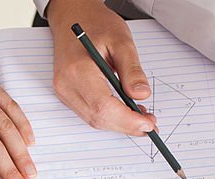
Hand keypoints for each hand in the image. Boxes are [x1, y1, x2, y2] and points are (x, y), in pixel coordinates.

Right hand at [46, 0, 156, 134]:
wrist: (73, 17)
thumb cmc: (96, 24)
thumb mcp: (122, 41)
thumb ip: (132, 70)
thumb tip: (142, 95)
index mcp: (78, 71)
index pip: (103, 107)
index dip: (127, 120)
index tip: (148, 122)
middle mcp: (66, 85)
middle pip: (97, 118)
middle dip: (126, 125)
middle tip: (150, 123)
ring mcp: (63, 92)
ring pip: (93, 120)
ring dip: (119, 124)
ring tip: (141, 118)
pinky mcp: (66, 95)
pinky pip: (89, 114)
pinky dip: (109, 117)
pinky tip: (125, 112)